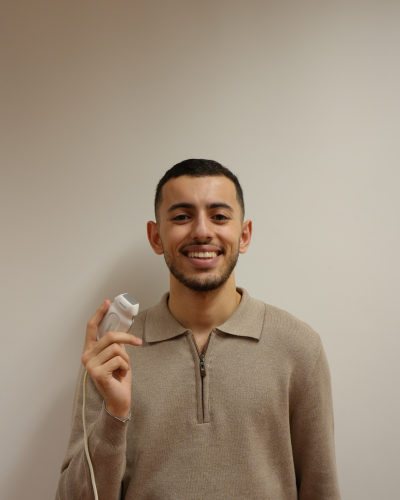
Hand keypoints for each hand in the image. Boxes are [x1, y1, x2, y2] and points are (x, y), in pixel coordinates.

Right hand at [81, 300, 141, 417]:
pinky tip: (121, 374)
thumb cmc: (118, 377)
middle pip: (109, 336)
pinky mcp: (98, 373)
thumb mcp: (117, 355)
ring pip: (116, 348)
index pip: (91, 328)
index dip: (99, 314)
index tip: (107, 302)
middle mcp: (86, 357)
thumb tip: (121, 329)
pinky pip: (119, 359)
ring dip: (126, 357)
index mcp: (90, 350)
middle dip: (127, 338)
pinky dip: (126, 366)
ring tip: (123, 367)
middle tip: (137, 341)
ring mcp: (90, 366)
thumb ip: (115, 343)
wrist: (120, 399)